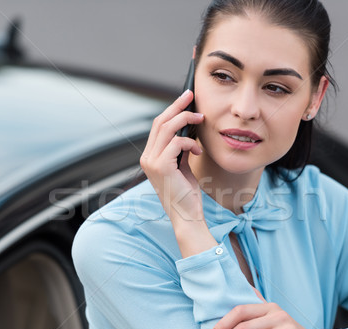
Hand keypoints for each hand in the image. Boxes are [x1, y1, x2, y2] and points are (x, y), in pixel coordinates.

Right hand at [140, 90, 204, 223]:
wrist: (187, 215)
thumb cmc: (186, 193)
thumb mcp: (182, 166)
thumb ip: (180, 149)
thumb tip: (187, 128)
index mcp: (150, 157)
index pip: (158, 126)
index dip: (171, 109)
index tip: (185, 98)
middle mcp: (147, 158)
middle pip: (160, 122)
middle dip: (177, 106)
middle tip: (191, 95)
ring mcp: (152, 162)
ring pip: (167, 128)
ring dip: (186, 120)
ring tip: (201, 119)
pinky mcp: (161, 166)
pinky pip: (177, 143)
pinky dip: (190, 143)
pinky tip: (198, 151)